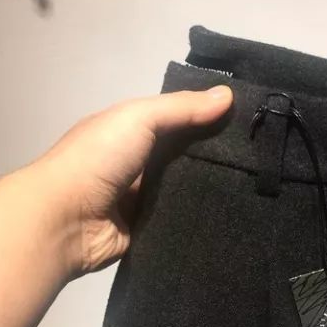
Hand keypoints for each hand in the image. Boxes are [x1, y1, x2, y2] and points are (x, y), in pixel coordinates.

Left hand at [37, 85, 232, 276]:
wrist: (67, 220)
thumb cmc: (97, 159)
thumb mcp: (139, 118)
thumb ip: (182, 109)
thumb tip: (228, 96)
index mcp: (129, 132)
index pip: (176, 121)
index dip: (207, 118)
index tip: (247, 120)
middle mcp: (137, 163)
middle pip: (183, 157)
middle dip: (214, 157)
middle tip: (258, 158)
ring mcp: (142, 199)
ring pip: (185, 191)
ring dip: (209, 190)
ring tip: (250, 188)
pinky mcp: (148, 230)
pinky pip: (179, 221)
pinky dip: (197, 219)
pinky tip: (229, 216)